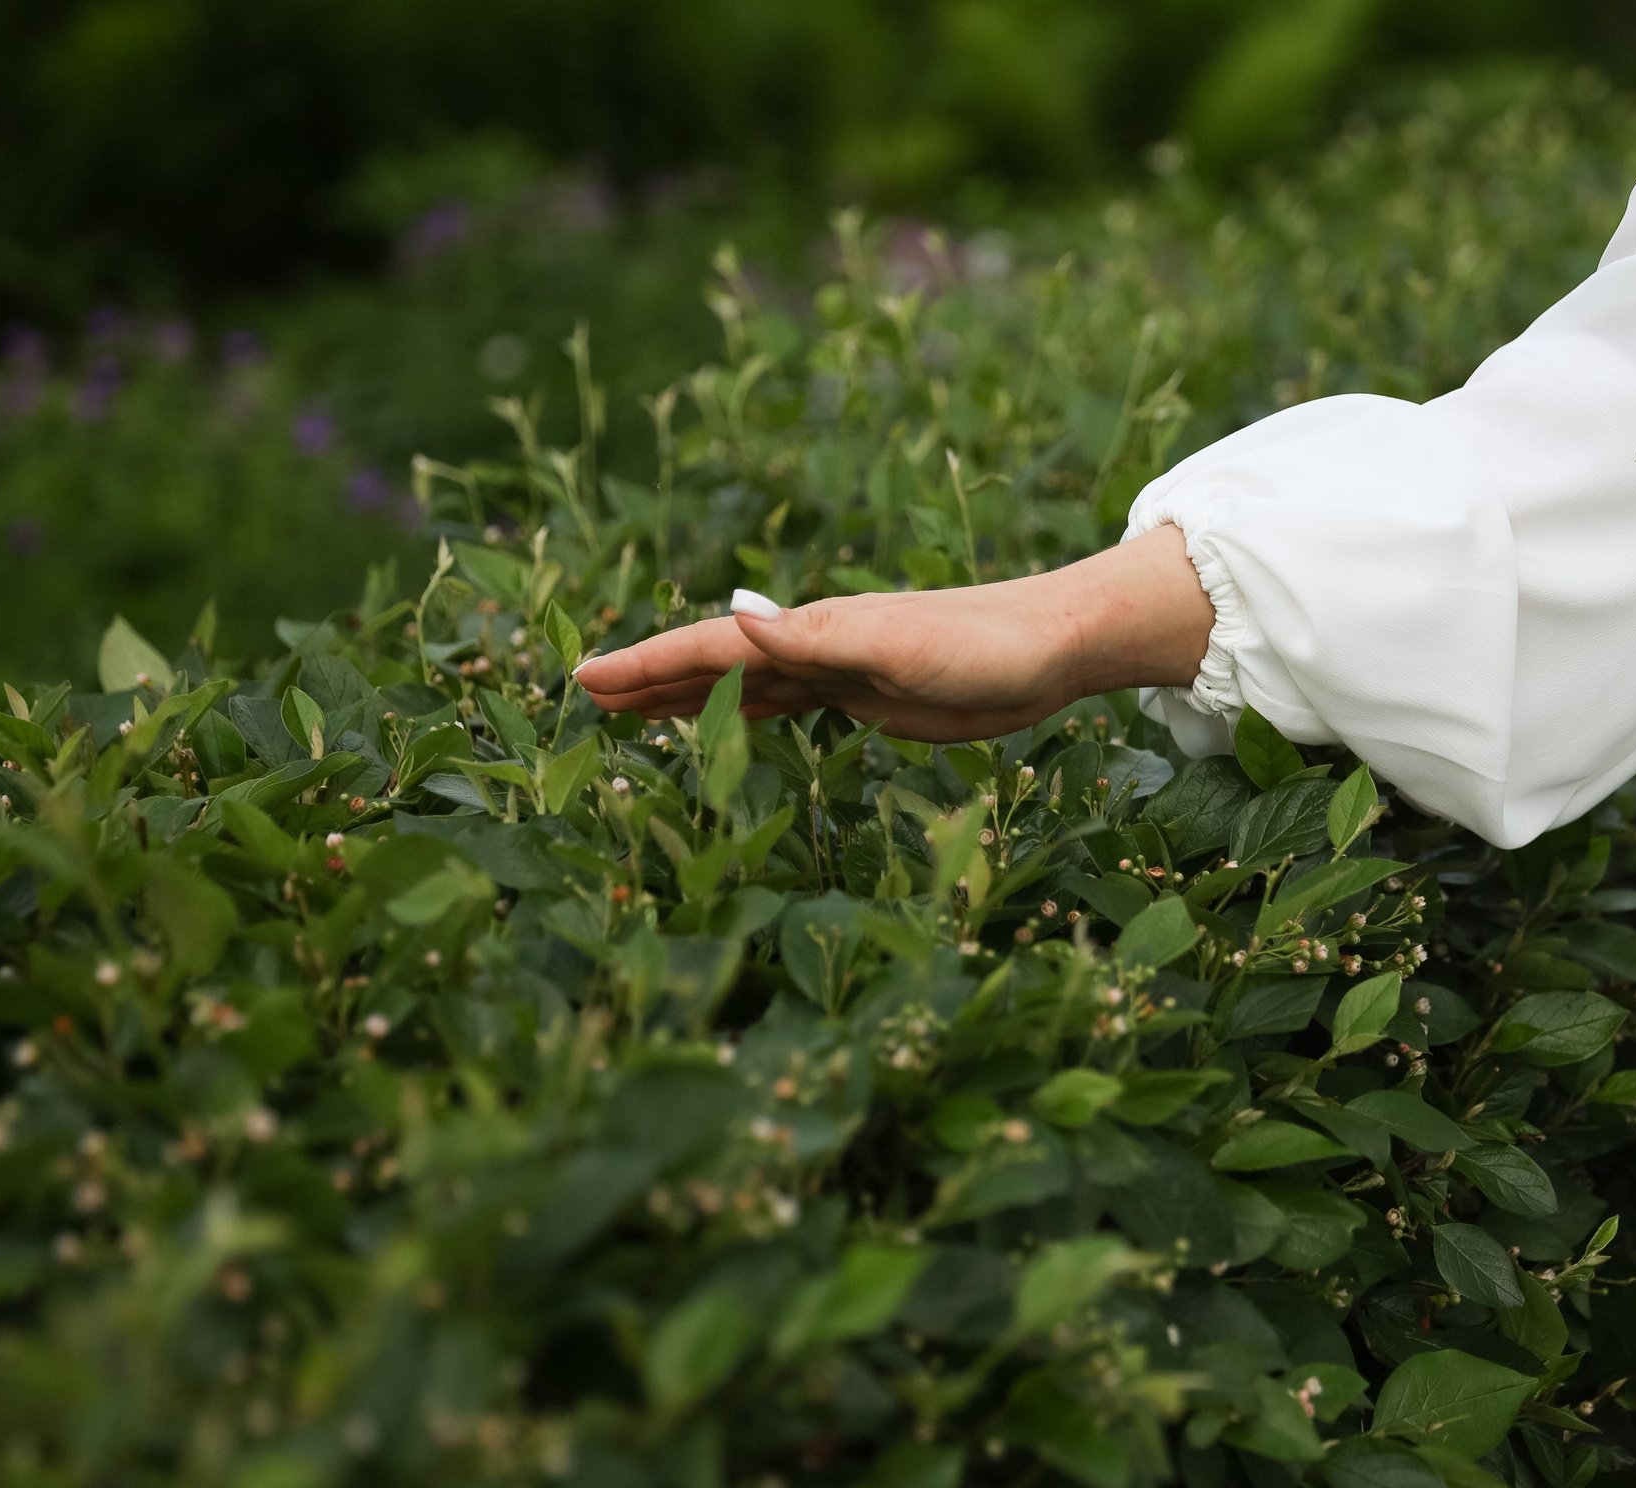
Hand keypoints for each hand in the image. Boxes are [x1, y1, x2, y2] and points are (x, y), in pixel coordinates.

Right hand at [573, 525, 1213, 740]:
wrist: (1051, 647)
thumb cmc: (982, 642)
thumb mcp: (894, 645)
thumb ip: (816, 639)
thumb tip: (737, 617)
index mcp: (812, 632)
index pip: (710, 650)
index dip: (647, 664)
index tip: (585, 677)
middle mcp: (815, 645)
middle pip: (714, 665)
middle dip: (650, 679)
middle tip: (584, 695)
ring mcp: (839, 670)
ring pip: (744, 686)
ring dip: (689, 697)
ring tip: (632, 712)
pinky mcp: (868, 696)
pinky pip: (786, 703)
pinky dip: (744, 711)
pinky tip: (727, 722)